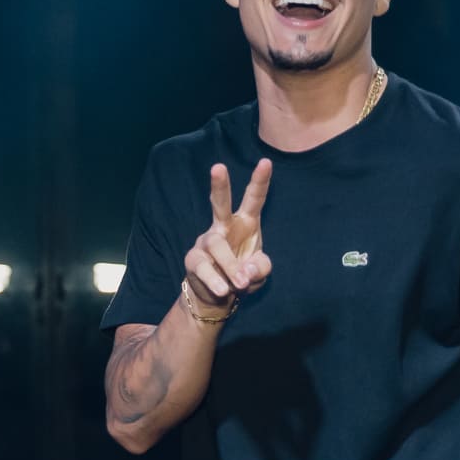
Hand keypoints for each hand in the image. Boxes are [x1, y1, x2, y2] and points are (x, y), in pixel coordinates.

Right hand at [184, 160, 272, 310]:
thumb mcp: (260, 273)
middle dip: (219, 185)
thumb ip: (260, 269)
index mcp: (246, 223)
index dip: (260, 181)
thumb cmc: (242, 276)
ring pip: (217, 245)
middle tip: (218, 167)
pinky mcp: (194, 259)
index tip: (266, 162)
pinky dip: (216, 280)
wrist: (218, 297)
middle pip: (220, 203)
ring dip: (230, 265)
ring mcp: (207, 242)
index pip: (253, 199)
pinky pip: (204, 267)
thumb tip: (244, 273)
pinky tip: (225, 290)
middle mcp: (224, 227)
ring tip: (241, 283)